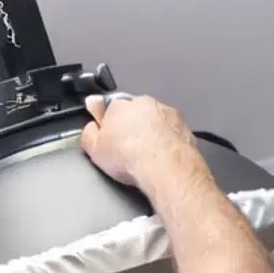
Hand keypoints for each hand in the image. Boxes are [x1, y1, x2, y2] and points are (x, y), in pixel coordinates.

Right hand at [81, 92, 203, 196]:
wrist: (165, 168)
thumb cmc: (131, 157)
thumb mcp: (94, 149)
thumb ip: (88, 133)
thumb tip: (90, 127)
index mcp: (119, 104)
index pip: (108, 107)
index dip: (107, 121)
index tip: (107, 132)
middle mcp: (144, 104)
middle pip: (134, 113)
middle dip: (131, 128)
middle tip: (128, 149)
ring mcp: (167, 114)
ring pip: (155, 122)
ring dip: (151, 134)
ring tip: (147, 157)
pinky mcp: (184, 128)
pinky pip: (172, 134)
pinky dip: (168, 143)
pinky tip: (163, 159)